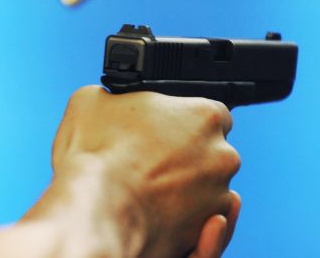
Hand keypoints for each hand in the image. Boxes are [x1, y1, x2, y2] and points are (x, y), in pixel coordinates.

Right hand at [52, 86, 240, 256]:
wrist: (97, 210)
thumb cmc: (99, 154)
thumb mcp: (96, 100)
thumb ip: (122, 94)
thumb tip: (118, 100)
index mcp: (205, 115)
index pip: (210, 114)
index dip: (187, 123)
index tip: (169, 132)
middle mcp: (223, 153)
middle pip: (212, 150)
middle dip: (190, 155)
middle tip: (155, 161)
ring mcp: (219, 192)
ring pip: (208, 185)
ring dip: (188, 185)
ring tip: (150, 188)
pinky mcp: (208, 225)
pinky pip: (201, 215)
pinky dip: (185, 213)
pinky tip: (156, 208)